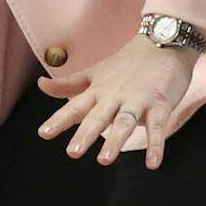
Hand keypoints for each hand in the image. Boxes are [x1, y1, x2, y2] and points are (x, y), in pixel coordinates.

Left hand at [38, 37, 196, 167]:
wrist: (164, 42)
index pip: (75, 106)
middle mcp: (115, 95)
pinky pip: (157, 127)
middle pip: (98, 116)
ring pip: (124, 121)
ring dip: (115, 140)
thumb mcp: (95, 73)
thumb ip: (69, 85)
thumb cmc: (127, 63)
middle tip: (73, 152)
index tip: (44, 133)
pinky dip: (156, 145)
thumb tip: (40, 85)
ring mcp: (138, 99)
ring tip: (104, 160)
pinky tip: (152, 163)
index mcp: (98, 90)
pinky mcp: (160, 104)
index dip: (59, 120)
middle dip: (86, 133)